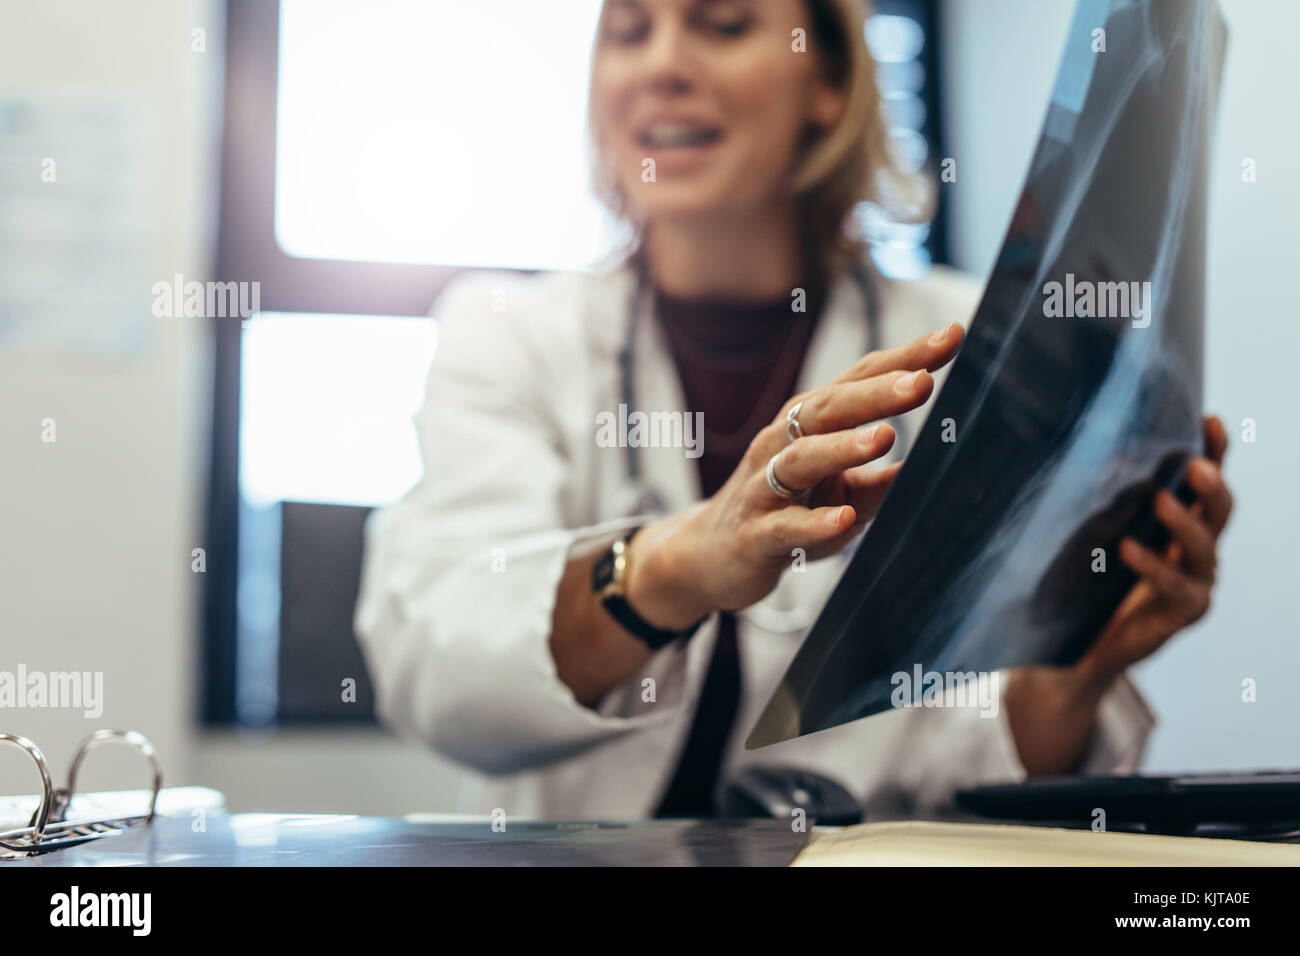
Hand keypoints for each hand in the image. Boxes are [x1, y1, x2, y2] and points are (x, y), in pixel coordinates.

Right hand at [626, 322, 964, 628]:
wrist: (712, 557)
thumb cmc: (786, 515)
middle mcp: (781, 444)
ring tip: (886, 438)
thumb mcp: (842, 493)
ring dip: (843, 447)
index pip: (859, 381)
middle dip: (875, 393)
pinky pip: (783, 527)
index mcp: (808, 425)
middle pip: (828, 409)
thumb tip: (936, 464)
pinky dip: (813, 523)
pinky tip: (843, 519)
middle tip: (923, 381)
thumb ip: (883, 478)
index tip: (953, 337)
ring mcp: (763, 488)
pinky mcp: (754, 534)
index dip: (904, 359)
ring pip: (801, 459)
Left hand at [1006, 415, 1233, 774]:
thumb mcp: (1080, 529)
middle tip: (1192, 466)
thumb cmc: (1073, 579)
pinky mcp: (1182, 612)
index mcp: (1175, 518)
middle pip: (1218, 508)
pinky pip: (1179, 587)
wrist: (1066, 647)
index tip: (1212, 419)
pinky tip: (1129, 548)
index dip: (1213, 449)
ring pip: (1206, 546)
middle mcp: (1193, 546)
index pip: (1201, 479)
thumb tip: (1085, 448)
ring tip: (1158, 500)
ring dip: (1183, 520)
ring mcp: (1193, 580)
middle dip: (1210, 483)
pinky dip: (1155, 565)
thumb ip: (1094, 497)